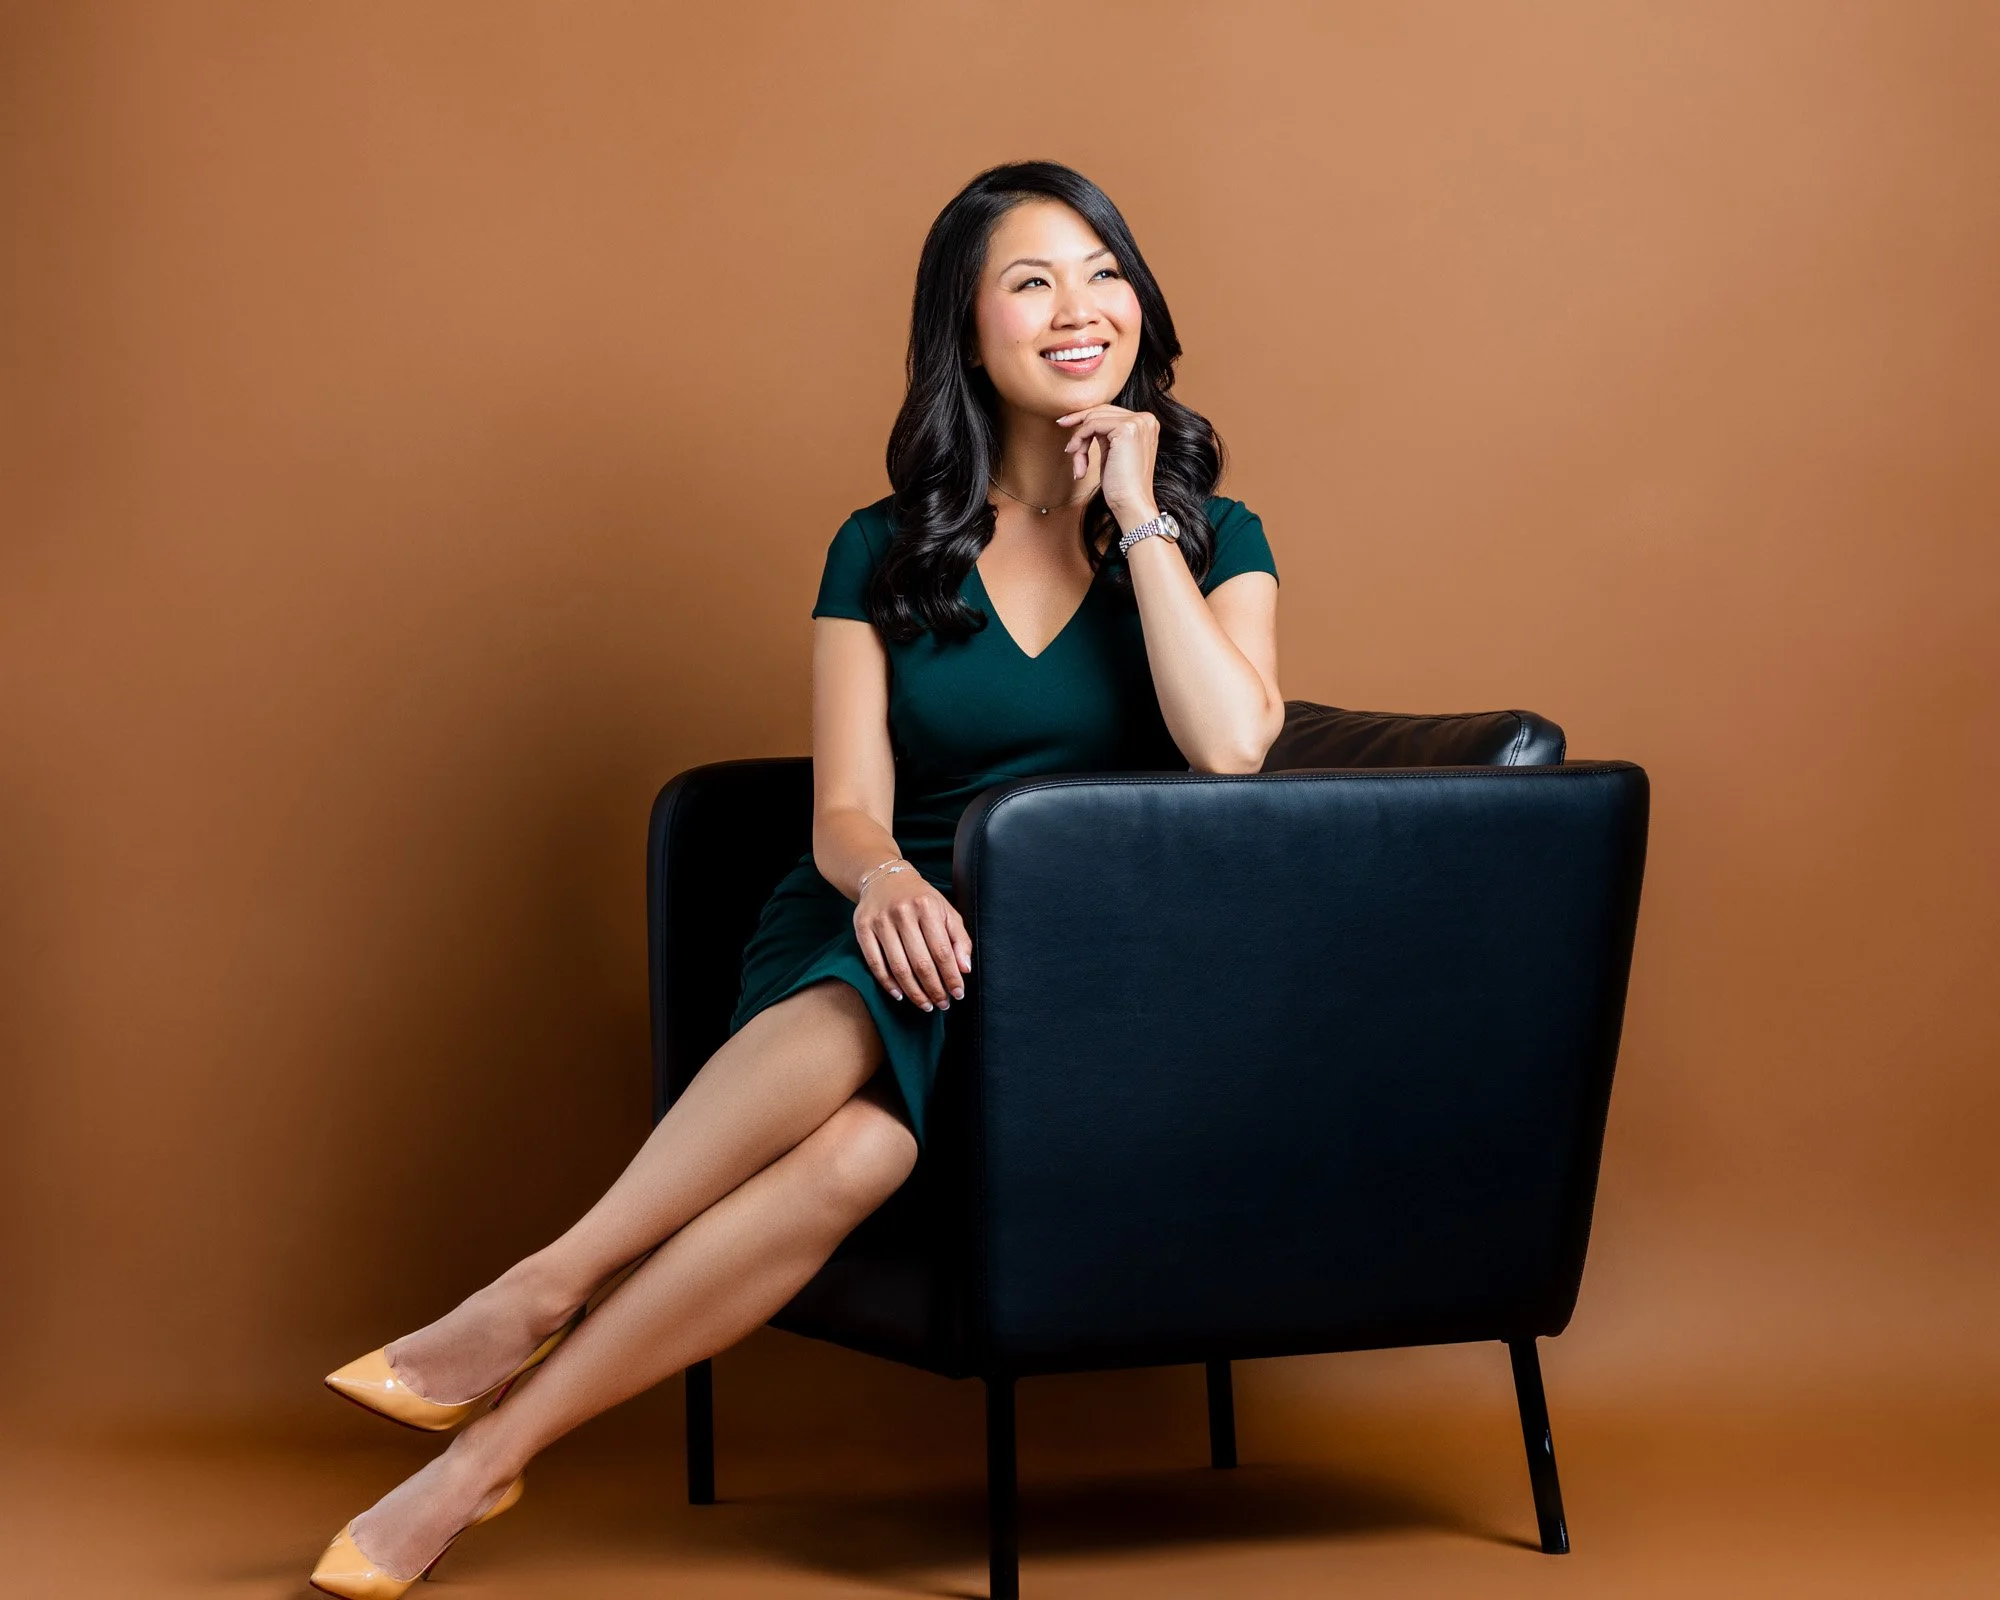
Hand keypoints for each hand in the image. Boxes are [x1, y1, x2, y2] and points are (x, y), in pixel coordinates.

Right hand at [854, 867, 970, 1011]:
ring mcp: (880, 921)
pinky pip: (875, 963)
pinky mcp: (862, 928)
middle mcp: (902, 913)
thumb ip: (959, 938)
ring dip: (914, 992)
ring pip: (898, 967)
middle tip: (942, 1004)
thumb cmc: (921, 899)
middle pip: (921, 962)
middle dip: (934, 989)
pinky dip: (888, 984)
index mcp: (927, 907)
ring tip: (925, 1004)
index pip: (942, 951)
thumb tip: (964, 969)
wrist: (885, 878)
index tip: (958, 994)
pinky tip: (900, 995)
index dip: (951, 977)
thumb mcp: (946, 911)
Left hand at [1055, 403, 1159, 526]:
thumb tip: (1083, 419)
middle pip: (1101, 411)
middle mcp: (1145, 419)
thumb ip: (1106, 433)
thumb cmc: (1121, 485)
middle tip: (1065, 440)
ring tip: (1077, 463)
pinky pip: (1091, 425)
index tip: (1066, 423)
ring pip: (1093, 419)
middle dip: (1078, 426)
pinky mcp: (1127, 429)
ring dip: (1079, 441)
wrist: (1132, 503)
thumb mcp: (1113, 451)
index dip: (1085, 418)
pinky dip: (1079, 440)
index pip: (1109, 412)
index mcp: (1145, 423)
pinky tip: (1076, 456)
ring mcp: (1138, 422)